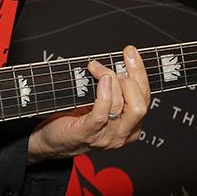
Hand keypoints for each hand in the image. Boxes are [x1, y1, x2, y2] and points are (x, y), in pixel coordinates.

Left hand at [28, 45, 149, 160]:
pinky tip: (100, 80)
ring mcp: (106, 136)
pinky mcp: (87, 133)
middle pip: (140, 104)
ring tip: (96, 67)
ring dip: (110, 78)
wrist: (51, 141)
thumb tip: (117, 64)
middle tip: (119, 61)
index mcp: (130, 126)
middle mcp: (122, 134)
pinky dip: (103, 94)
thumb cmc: (74, 120)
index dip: (140, 72)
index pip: (145, 98)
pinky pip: (101, 113)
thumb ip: (112, 90)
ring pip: (121, 105)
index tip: (131, 54)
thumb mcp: (100, 104)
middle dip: (133, 76)